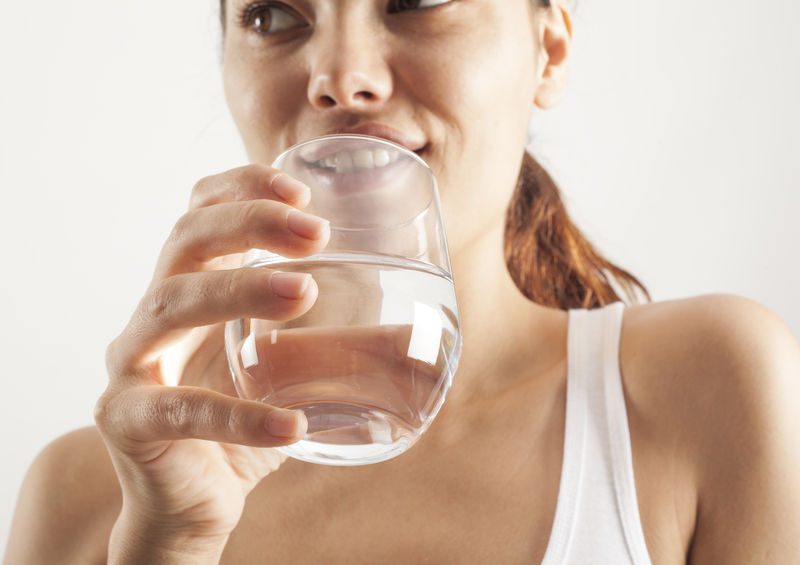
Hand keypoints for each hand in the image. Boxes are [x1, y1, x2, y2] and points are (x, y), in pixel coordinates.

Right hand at [94, 164, 330, 552]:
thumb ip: (339, 347)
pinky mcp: (127, 419)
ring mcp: (133, 363)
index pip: (202, 212)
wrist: (197, 500)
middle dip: (249, 222)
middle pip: (186, 240)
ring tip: (305, 292)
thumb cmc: (248, 421)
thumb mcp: (294, 374)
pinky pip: (179, 410)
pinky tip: (291, 425)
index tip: (301, 187)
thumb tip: (417, 337)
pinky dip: (238, 415)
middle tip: (316, 231)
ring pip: (169, 304)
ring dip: (239, 290)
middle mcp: (156, 313)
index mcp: (195, 288)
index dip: (242, 186)